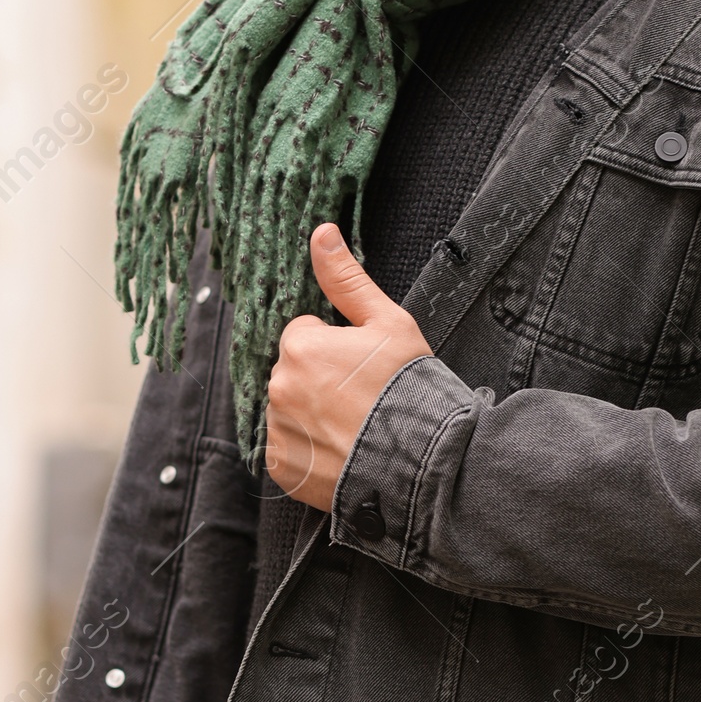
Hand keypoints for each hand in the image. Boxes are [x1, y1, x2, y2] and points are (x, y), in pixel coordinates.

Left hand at [265, 223, 430, 508]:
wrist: (422, 460)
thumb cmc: (409, 388)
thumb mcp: (388, 323)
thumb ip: (346, 279)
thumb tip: (322, 233)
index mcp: (300, 345)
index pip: (305, 335)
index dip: (336, 347)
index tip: (364, 366)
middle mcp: (279, 387)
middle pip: (295, 372)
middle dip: (321, 380)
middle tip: (364, 398)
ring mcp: (278, 431)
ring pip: (290, 410)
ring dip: (314, 415)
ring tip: (357, 426)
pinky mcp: (282, 469)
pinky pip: (289, 451)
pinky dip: (310, 451)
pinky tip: (343, 450)